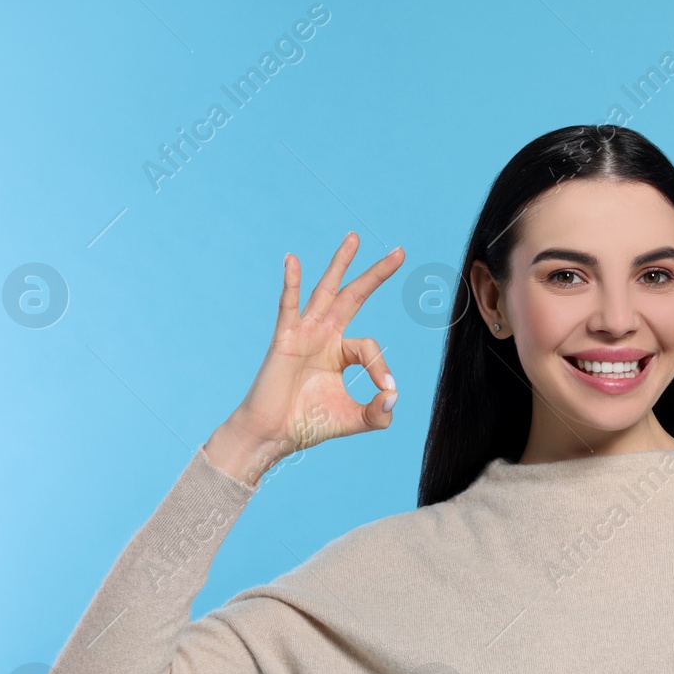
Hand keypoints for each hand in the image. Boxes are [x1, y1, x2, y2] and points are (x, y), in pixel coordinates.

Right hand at [205, 232, 404, 486]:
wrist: (275, 434)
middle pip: (354, 297)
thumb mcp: (354, 420)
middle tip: (399, 252)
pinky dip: (291, 282)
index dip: (381, 367)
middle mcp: (325, 336)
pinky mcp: (285, 338)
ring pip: (327, 291)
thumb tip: (394, 396)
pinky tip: (293, 260)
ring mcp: (305, 333)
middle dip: (376, 274)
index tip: (386, 390)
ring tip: (354, 239)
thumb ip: (379, 414)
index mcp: (341, 352)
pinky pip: (289, 304)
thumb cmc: (309, 424)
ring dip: (341, 263)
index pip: (370, 347)